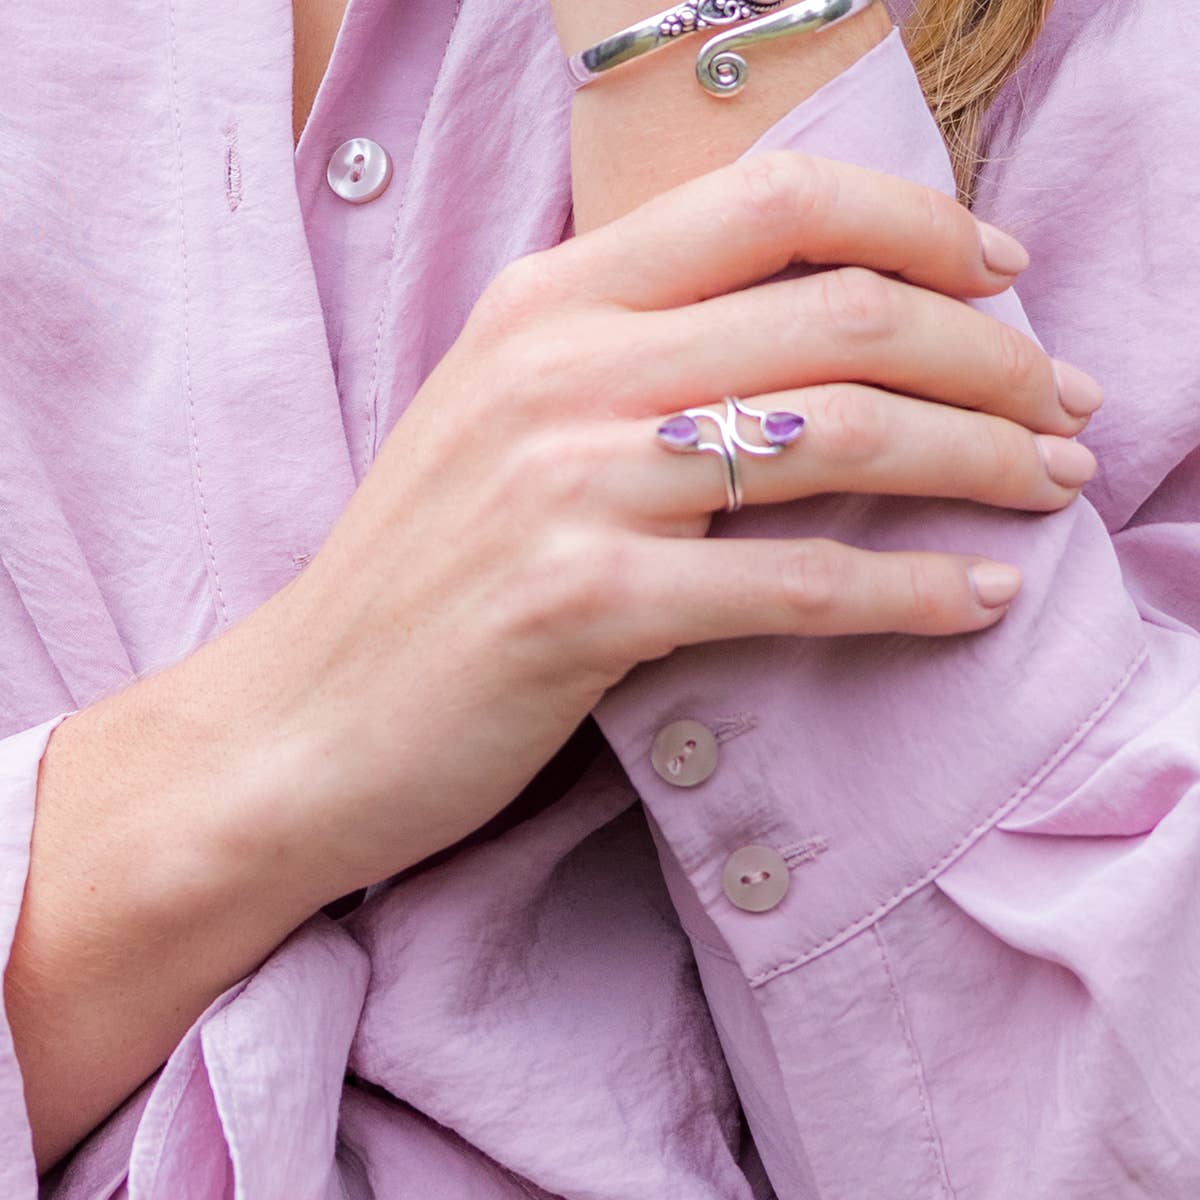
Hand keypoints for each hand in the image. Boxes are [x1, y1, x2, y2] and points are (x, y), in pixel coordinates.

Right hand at [234, 151, 1099, 901]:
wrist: (305, 720)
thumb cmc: (418, 580)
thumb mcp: (506, 424)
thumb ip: (631, 358)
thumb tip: (803, 338)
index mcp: (545, 303)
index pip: (773, 201)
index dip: (917, 222)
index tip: (1005, 278)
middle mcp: (561, 369)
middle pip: (840, 315)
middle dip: (990, 356)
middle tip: (1066, 406)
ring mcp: (569, 484)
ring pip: (841, 436)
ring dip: (980, 460)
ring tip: (1053, 487)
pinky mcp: (586, 607)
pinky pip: (800, 581)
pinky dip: (914, 589)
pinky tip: (977, 600)